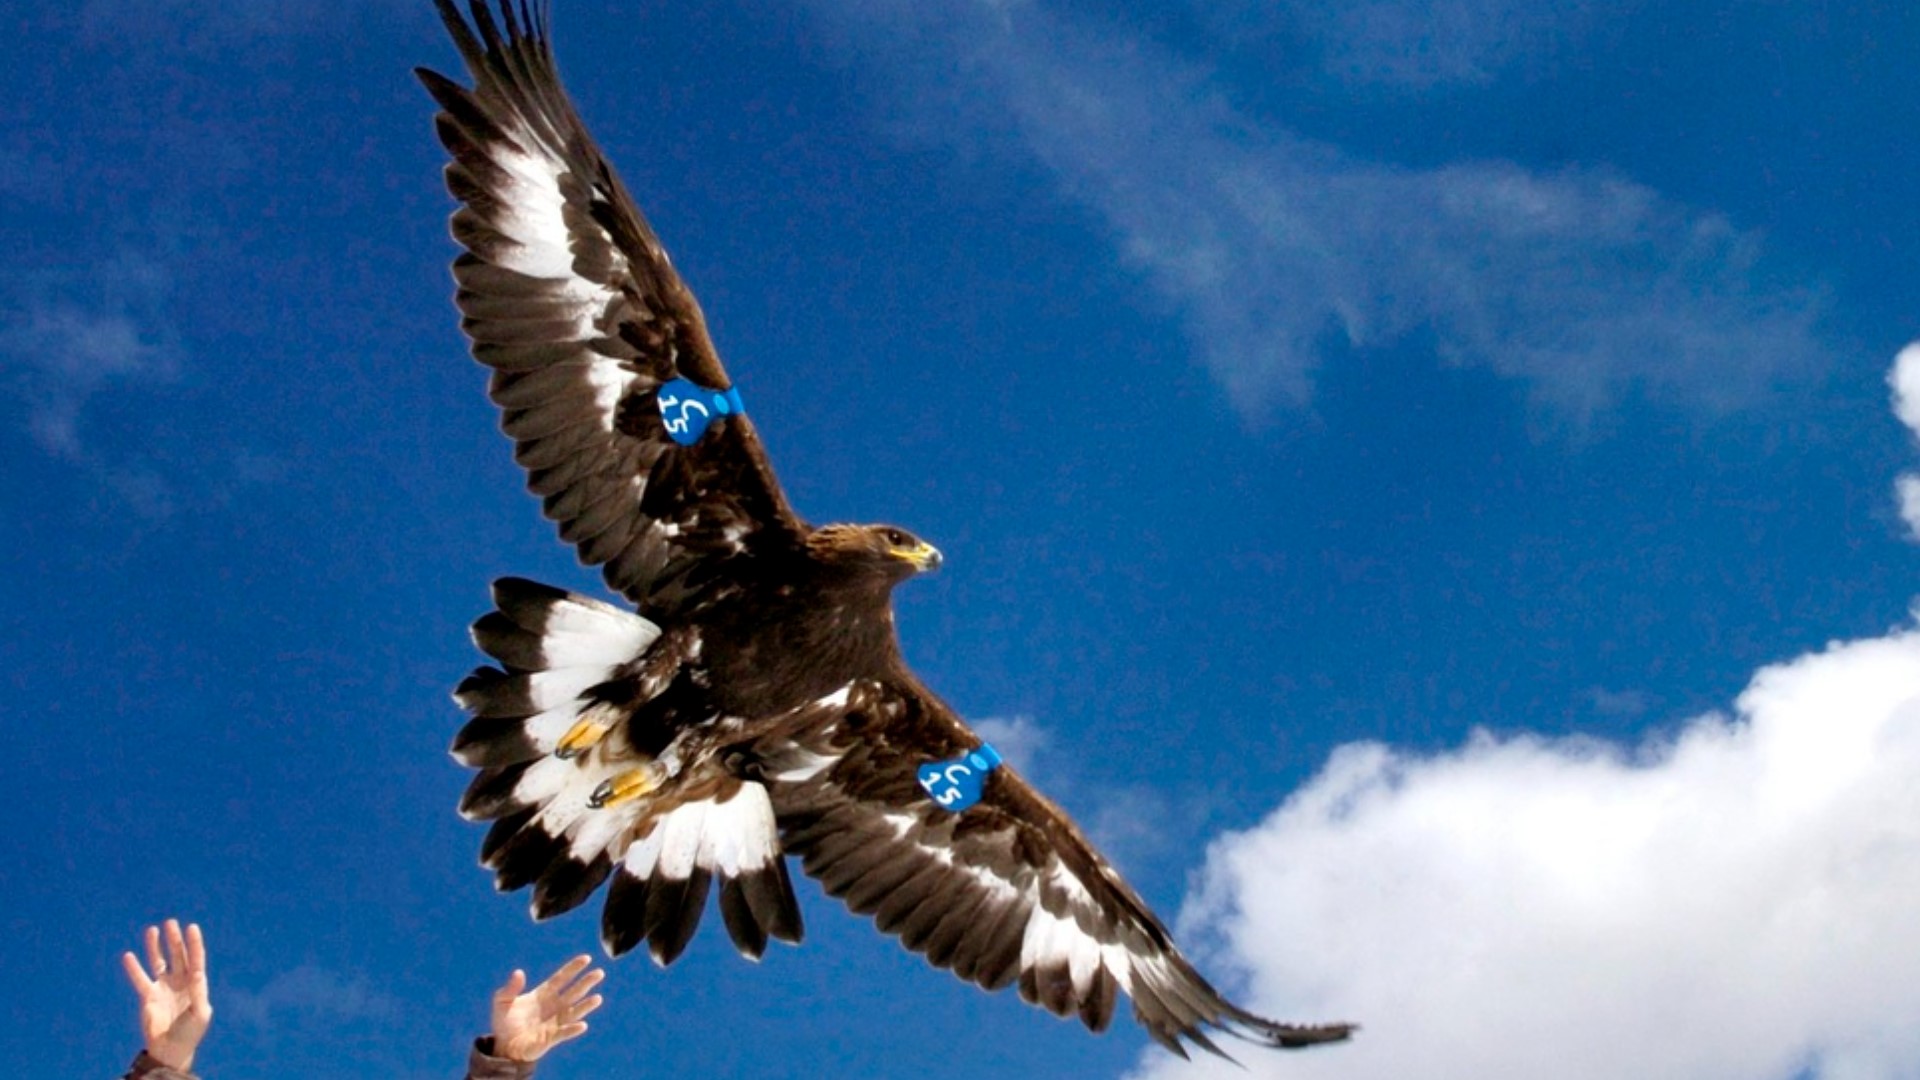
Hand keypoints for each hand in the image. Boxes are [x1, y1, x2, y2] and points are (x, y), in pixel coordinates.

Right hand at [121, 920, 212, 1071]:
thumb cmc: (191, 1032)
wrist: (172, 1049)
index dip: (194, 944)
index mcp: (196, 984)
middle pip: (177, 955)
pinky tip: (128, 955)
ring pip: (158, 962)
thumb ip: (198, 992)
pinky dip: (133, 968)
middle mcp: (180, 981)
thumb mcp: (200, 1012)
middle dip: (175, 940)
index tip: (192, 927)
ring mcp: (163, 987)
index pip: (196, 959)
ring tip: (152, 929)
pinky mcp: (148, 996)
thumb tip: (197, 973)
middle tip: (171, 922)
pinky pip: (140, 979)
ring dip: (154, 947)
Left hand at [490, 954, 604, 1062]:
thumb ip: (510, 988)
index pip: (561, 979)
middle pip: (573, 992)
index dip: (573, 969)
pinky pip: (564, 1033)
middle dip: (586, 983)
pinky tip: (582, 1025)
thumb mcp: (501, 1002)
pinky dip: (572, 1030)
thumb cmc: (504, 1023)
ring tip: (597, 998)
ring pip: (574, 1012)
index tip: (586, 958)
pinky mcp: (551, 1039)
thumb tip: (518, 972)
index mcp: (543, 994)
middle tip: (599, 973)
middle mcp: (553, 1006)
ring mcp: (554, 1022)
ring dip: (585, 1006)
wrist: (503, 1046)